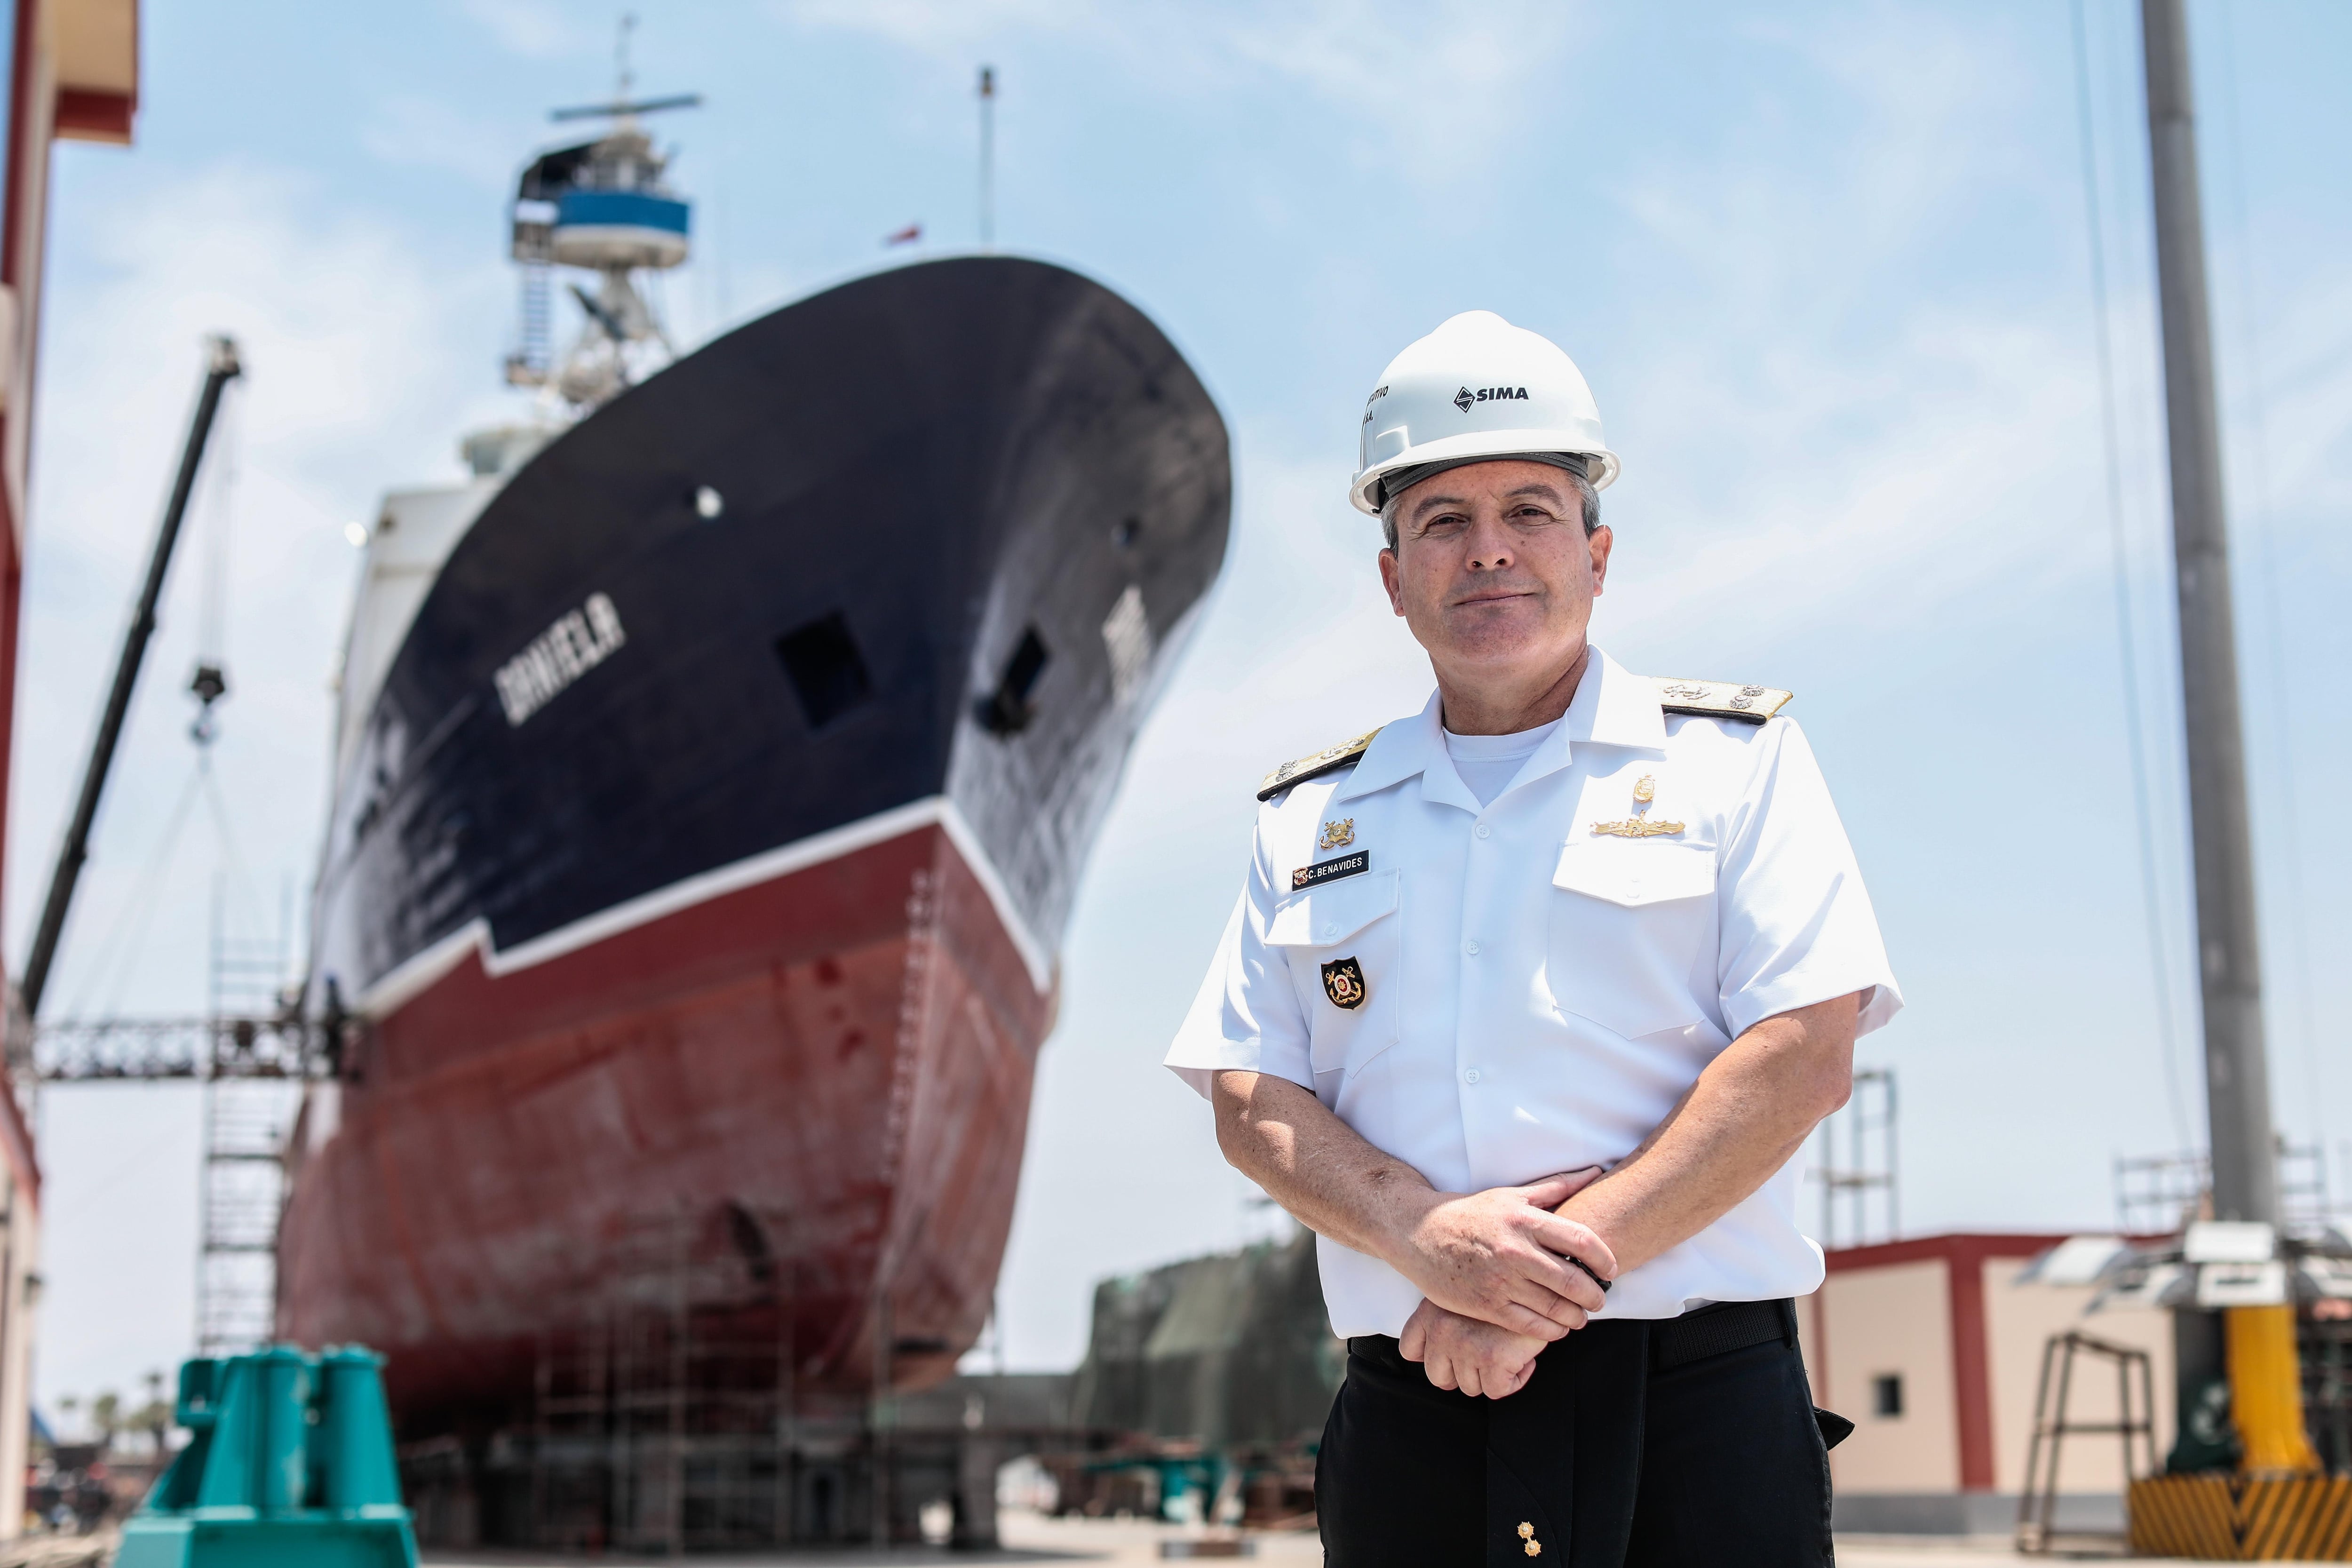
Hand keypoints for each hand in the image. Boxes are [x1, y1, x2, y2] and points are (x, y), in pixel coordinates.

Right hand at [1384, 1168, 1615, 1338]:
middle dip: (1596, 1295)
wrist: (1419, 1232)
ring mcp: (1501, 1280)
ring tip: (1581, 1316)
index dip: (1605, 1259)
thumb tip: (1595, 1172)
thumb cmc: (1471, 1213)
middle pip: (1573, 1280)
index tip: (1612, 1269)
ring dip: (1576, 1316)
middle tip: (1601, 1299)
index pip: (1581, 1241)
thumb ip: (1556, 1187)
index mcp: (1525, 1220)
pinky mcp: (1487, 1305)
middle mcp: (1516, 1250)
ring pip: (1554, 1307)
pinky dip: (1551, 1330)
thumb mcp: (1512, 1195)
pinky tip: (1558, 1327)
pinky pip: (1530, 1324)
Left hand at [1399, 1300, 1546, 1398]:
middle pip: (1438, 1377)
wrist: (1543, 1285)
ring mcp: (1465, 1345)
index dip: (1434, 1359)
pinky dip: (1513, 1380)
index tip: (1452, 1357)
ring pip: (1469, 1387)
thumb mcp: (1465, 1296)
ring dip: (1491, 1375)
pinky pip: (1496, 1390)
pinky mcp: (1491, 1359)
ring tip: (1505, 1349)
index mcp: (1431, 1312)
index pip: (1410, 1349)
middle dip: (1463, 1373)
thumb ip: (1447, 1319)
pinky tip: (1521, 1358)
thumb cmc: (1507, 1291)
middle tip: (1485, 1356)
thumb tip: (1434, 1355)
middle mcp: (1442, 1329)